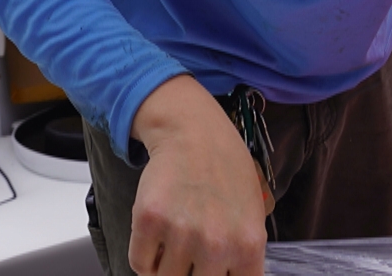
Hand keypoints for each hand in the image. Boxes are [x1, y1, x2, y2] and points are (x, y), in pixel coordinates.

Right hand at [127, 75, 268, 275]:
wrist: (193, 131)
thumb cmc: (225, 170)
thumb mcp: (252, 216)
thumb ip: (242, 255)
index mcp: (247, 247)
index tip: (207, 271)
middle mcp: (216, 245)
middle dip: (192, 274)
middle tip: (190, 257)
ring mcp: (181, 234)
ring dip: (166, 268)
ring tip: (171, 246)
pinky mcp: (148, 220)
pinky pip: (139, 263)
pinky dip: (144, 259)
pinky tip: (155, 240)